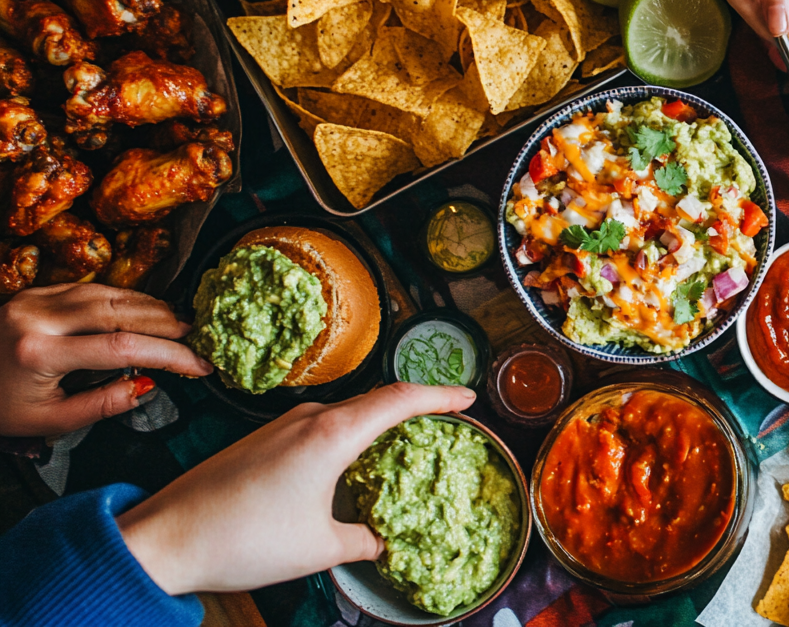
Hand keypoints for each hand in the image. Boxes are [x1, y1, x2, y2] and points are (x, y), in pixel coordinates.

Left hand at [0, 283, 212, 437]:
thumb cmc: (0, 407)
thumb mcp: (49, 421)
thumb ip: (102, 404)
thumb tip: (148, 384)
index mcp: (41, 354)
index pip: (122, 349)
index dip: (169, 355)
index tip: (198, 365)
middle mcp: (37, 318)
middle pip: (120, 311)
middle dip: (166, 323)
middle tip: (196, 336)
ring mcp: (34, 300)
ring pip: (108, 293)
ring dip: (149, 306)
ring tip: (178, 321)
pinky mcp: (34, 293)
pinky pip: (90, 288)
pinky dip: (123, 297)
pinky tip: (144, 308)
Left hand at [116, 382, 475, 594]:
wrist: (166, 537)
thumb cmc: (245, 539)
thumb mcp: (319, 548)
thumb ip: (363, 540)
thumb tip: (381, 541)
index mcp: (333, 434)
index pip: (401, 399)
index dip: (440, 395)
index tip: (468, 396)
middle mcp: (309, 417)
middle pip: (376, 401)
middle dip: (414, 408)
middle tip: (445, 420)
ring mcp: (281, 424)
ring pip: (345, 413)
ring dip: (377, 424)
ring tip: (402, 445)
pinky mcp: (262, 438)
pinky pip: (319, 426)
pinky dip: (347, 436)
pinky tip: (349, 463)